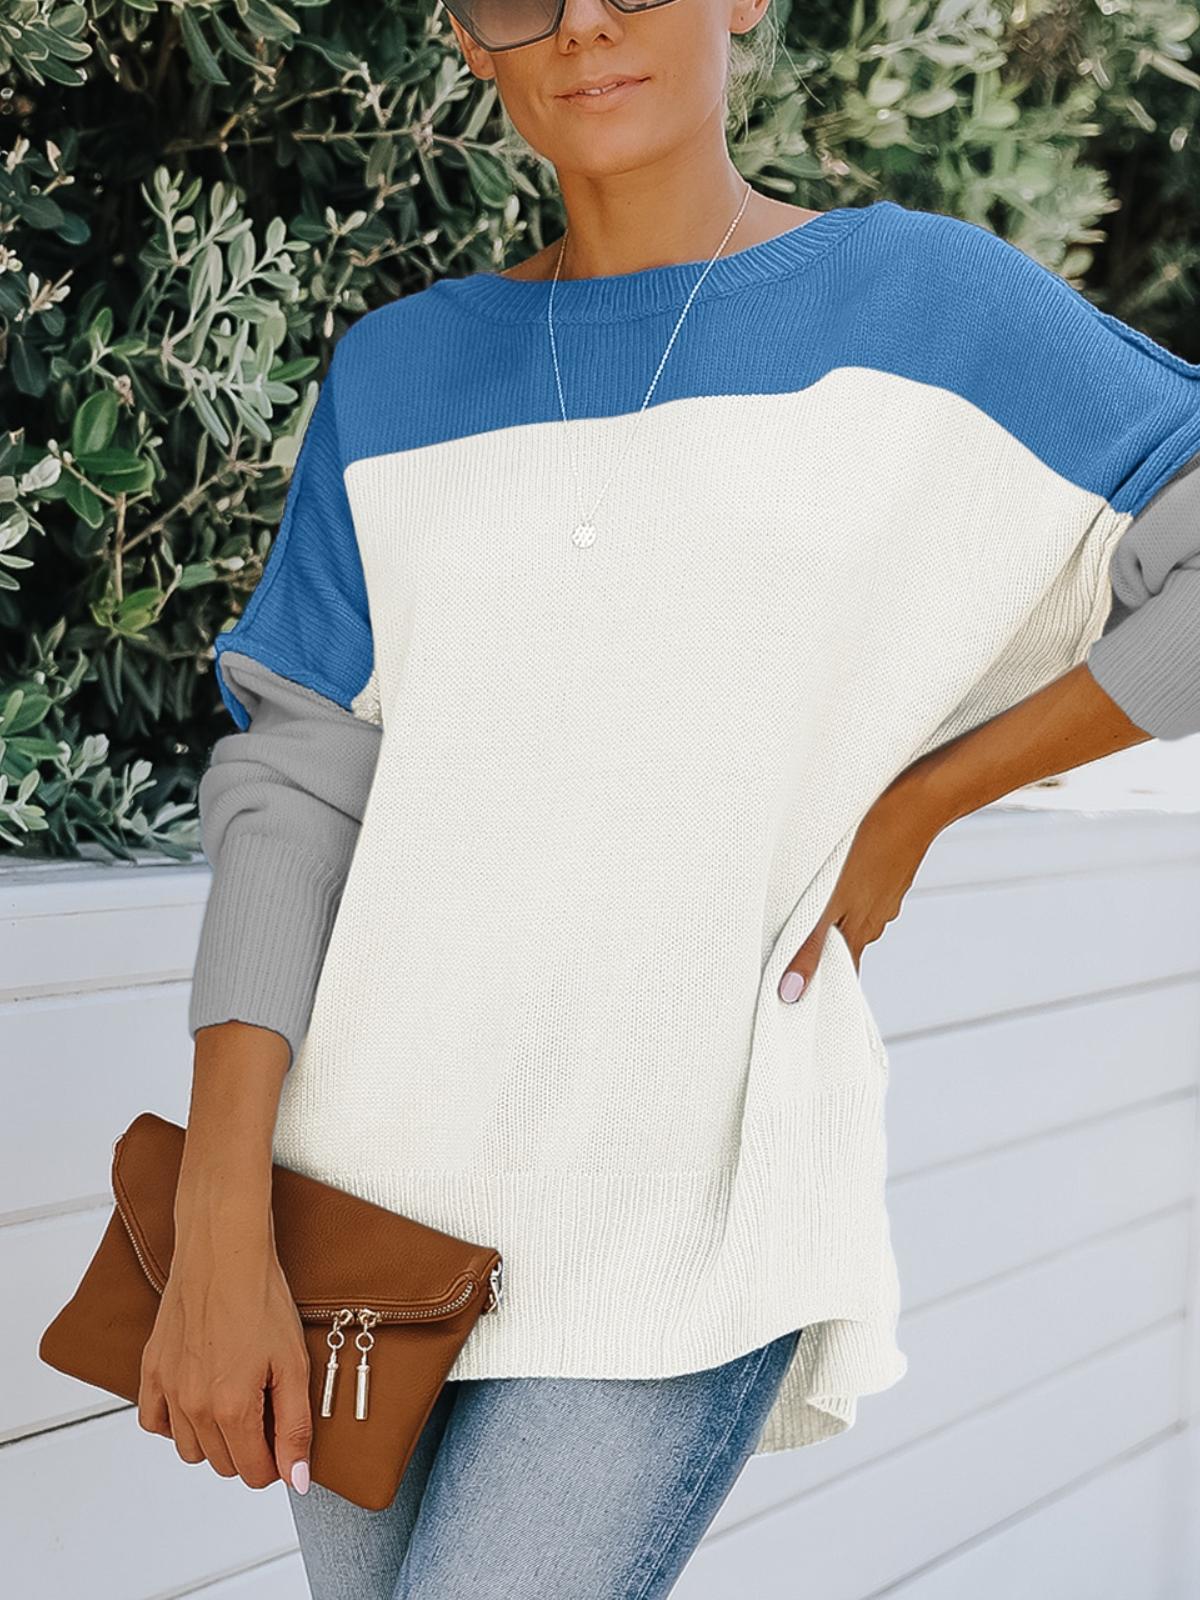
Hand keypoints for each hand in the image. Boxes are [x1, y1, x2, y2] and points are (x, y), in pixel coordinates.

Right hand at [137, 1223, 312, 1494]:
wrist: (224, 1252)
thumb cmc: (261, 1298)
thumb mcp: (293, 1364)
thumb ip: (294, 1428)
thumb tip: (296, 1479)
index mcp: (231, 1409)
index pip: (254, 1473)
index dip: (276, 1460)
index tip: (283, 1436)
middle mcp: (192, 1407)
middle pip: (223, 1465)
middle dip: (249, 1449)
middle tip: (266, 1408)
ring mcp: (167, 1389)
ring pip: (190, 1450)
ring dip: (214, 1439)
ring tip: (236, 1400)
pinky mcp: (151, 1370)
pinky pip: (154, 1422)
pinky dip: (174, 1422)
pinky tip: (198, 1399)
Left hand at [778, 776, 938, 1000]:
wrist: (918, 801)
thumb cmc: (873, 844)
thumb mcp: (831, 899)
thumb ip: (809, 944)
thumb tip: (791, 991)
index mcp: (861, 932)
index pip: (841, 971)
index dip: (821, 981)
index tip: (800, 992)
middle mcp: (876, 919)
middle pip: (843, 943)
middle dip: (820, 946)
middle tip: (791, 945)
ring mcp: (884, 894)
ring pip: (851, 914)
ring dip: (830, 914)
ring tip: (805, 907)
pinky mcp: (887, 872)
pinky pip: (861, 890)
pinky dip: (844, 891)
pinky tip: (832, 876)